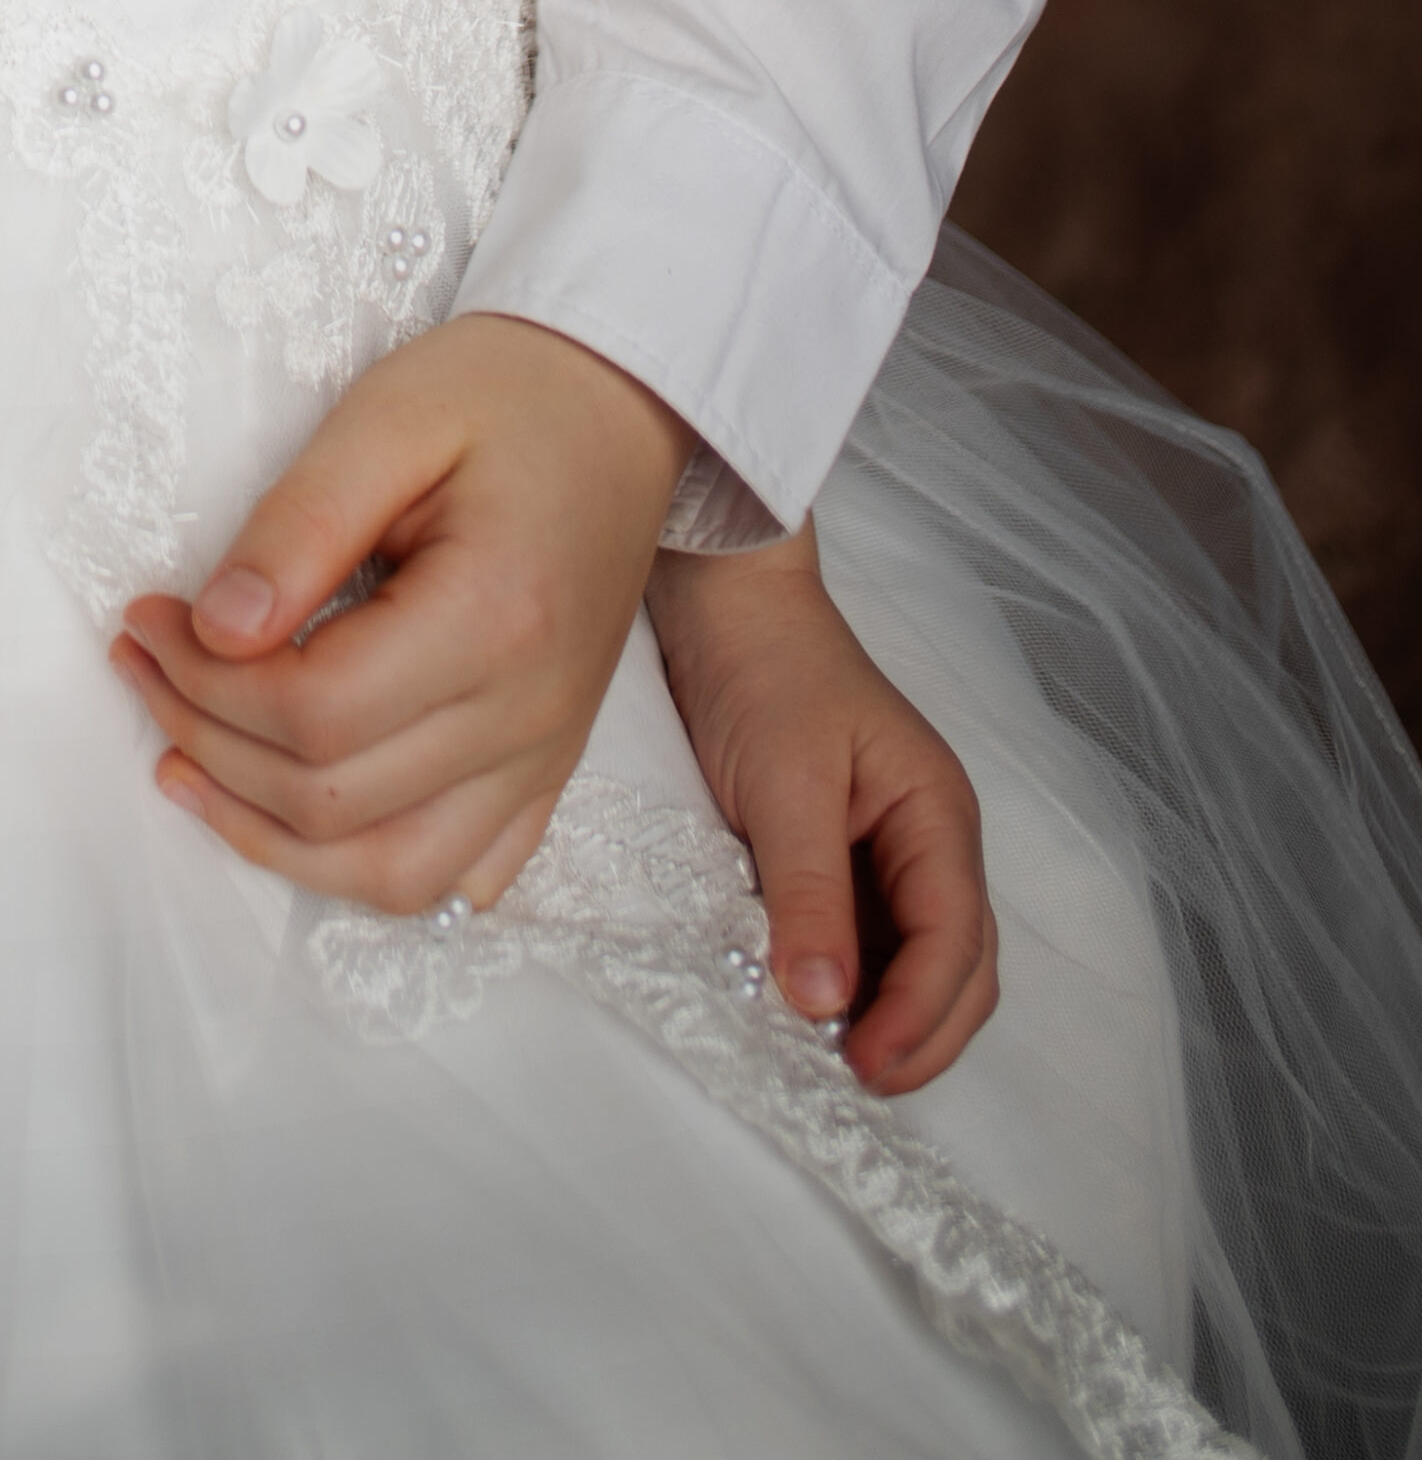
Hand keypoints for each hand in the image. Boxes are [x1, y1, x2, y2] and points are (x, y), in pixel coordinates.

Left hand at [113, 312, 686, 910]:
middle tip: (146, 661)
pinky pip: (451, 875)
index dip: (205, 681)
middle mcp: (528, 715)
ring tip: (182, 763)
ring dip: (267, 835)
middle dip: (208, 740)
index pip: (313, 711)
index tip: (148, 616)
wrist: (616, 408)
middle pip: (333, 797)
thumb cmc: (503, 395)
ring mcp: (543, 757)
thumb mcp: (388, 417)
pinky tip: (292, 818)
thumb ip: (299, 524)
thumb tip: (216, 630)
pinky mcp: (544, 770)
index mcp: (494, 618)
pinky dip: (358, 867)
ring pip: (388, 870)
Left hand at [650, 523, 998, 1095]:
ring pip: (916, 961)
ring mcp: (889, 851)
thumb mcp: (784, 784)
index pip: (956, 940)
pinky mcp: (843, 857)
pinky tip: (808, 1007)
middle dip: (920, 1033)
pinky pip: (866, 940)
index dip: (921, 1015)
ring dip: (886, 1015)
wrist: (723, 600)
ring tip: (828, 1059)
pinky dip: (851, 983)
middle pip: (958, 966)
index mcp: (937, 816)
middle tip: (852, 1081)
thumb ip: (809, 893)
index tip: (864, 1066)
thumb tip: (825, 1004)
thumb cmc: (763, 670)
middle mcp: (928, 840)